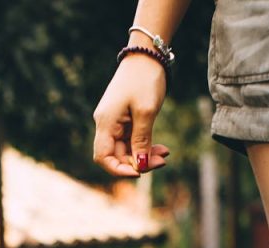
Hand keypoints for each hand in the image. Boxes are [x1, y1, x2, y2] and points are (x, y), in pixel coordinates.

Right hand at [92, 54, 170, 176]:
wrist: (147, 55)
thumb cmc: (144, 80)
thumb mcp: (146, 112)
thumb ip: (142, 140)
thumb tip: (140, 165)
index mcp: (106, 123)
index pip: (103, 157)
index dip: (118, 170)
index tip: (139, 172)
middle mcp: (107, 125)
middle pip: (117, 156)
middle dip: (138, 163)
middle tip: (163, 162)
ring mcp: (116, 122)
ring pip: (127, 150)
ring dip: (145, 155)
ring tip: (165, 155)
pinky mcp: (125, 120)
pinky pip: (133, 140)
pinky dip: (146, 146)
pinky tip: (162, 148)